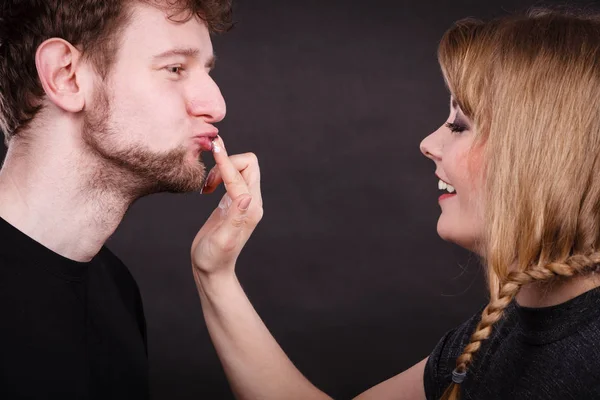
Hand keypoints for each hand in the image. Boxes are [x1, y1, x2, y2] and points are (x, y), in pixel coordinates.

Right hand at [191, 136, 262, 279]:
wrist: (212, 270)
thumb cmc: (213, 259)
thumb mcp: (222, 240)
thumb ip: (235, 218)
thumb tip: (247, 197)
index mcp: (249, 210)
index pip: (240, 176)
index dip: (225, 162)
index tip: (213, 145)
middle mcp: (251, 203)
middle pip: (249, 165)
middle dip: (227, 161)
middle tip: (207, 178)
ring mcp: (244, 201)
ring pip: (241, 168)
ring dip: (222, 168)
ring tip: (206, 187)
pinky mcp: (234, 202)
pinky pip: (233, 176)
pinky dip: (220, 173)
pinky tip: (208, 187)